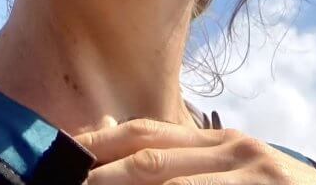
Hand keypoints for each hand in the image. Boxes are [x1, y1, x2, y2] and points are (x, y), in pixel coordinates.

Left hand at [77, 118, 315, 182]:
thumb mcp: (233, 168)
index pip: (146, 135)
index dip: (99, 144)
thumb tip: (111, 135)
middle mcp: (234, 153)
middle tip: (67, 182)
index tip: (62, 156)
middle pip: (151, 161)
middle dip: (102, 173)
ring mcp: (253, 179)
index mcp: (220, 142)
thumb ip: (181, 155)